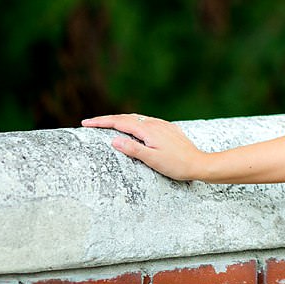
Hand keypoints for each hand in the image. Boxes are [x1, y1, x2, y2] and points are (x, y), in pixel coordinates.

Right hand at [82, 113, 208, 181]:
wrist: (199, 163)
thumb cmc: (176, 165)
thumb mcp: (152, 159)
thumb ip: (133, 149)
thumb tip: (114, 139)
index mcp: (148, 130)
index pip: (119, 122)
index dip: (101, 122)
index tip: (85, 122)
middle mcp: (155, 124)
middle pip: (126, 118)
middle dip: (107, 119)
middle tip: (90, 123)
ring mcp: (162, 125)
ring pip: (136, 118)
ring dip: (120, 120)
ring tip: (106, 124)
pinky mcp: (168, 129)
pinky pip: (146, 122)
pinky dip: (133, 123)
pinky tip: (133, 128)